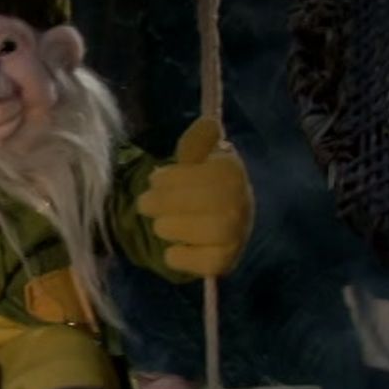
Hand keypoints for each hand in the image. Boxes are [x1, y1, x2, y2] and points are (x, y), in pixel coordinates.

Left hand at [136, 117, 252, 276]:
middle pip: (212, 202)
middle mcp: (242, 202)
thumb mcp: (197, 155)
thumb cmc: (200, 182)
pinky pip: (211, 264)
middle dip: (170, 202)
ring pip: (214, 230)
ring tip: (159, 225)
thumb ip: (197, 140)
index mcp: (233, 171)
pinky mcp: (227, 260)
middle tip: (145, 203)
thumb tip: (208, 124)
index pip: (212, 174)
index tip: (154, 180)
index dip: (177, 178)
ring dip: (177, 227)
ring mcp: (238, 234)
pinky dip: (187, 258)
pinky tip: (171, 251)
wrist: (218, 216)